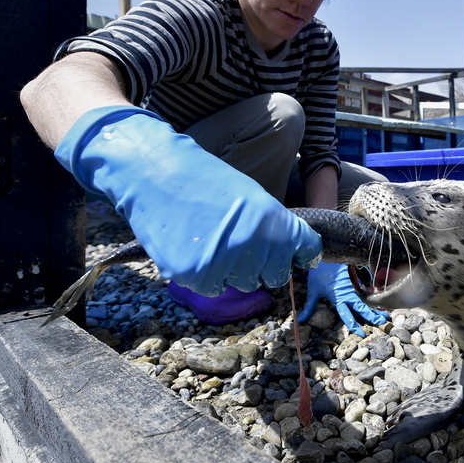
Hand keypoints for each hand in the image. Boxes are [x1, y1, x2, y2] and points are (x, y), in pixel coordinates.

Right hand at [55, 106, 321, 294]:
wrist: (155, 175)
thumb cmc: (206, 182)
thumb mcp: (253, 196)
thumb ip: (279, 228)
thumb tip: (308, 258)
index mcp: (271, 220)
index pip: (306, 251)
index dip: (302, 254)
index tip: (299, 255)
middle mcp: (252, 245)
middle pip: (275, 276)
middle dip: (264, 263)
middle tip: (241, 240)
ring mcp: (223, 263)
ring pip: (244, 284)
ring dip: (235, 269)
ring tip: (214, 238)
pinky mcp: (195, 276)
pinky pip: (214, 287)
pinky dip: (207, 274)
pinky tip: (195, 246)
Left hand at [298, 262, 387, 336]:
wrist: (325, 254)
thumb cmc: (319, 274)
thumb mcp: (313, 291)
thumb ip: (309, 307)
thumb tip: (300, 320)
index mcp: (338, 298)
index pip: (347, 314)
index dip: (353, 324)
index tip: (361, 333)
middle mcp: (348, 294)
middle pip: (361, 307)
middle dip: (372, 316)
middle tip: (382, 323)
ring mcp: (353, 287)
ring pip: (366, 300)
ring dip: (375, 308)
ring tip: (386, 315)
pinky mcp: (356, 281)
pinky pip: (365, 292)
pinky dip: (373, 299)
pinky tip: (381, 304)